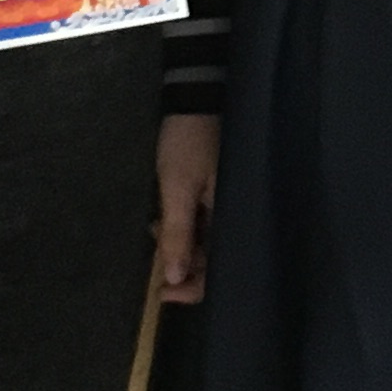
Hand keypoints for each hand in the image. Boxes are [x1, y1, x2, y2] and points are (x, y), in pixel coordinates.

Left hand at [156, 111, 220, 303]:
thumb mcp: (177, 188)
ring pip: (207, 243)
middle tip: (154, 256)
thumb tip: (174, 278)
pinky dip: (184, 227)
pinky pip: (205, 224)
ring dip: (180, 244)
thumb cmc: (188, 141)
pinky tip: (166, 218)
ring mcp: (228, 204)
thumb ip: (177, 234)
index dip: (193, 288)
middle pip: (215, 260)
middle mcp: (237, 214)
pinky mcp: (219, 194)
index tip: (163, 293)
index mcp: (234, 216)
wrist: (196, 98)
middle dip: (182, 264)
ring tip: (156, 228)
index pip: (221, 270)